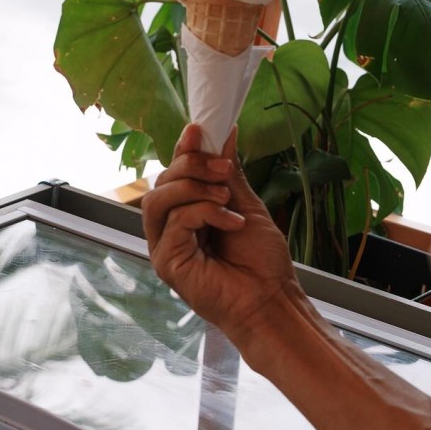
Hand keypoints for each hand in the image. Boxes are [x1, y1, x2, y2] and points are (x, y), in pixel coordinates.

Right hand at [141, 123, 296, 351]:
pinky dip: (205, 212)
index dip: (182, 151)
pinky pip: (176, 221)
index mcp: (184, 214)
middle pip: (161, 182)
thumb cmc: (261, 262)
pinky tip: (231, 222)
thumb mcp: (245, 205)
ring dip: (194, 188)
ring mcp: (164, 246)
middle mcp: (168, 229)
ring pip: (159, 198)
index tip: (198, 129)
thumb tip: (225, 132)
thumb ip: (229, 173)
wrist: (271, 300)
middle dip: (192, 166)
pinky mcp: (166, 261)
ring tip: (226, 195)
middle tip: (224, 169)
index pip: (173, 175)